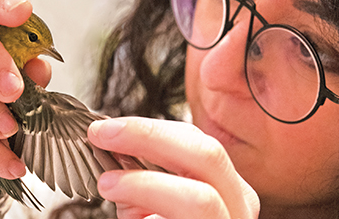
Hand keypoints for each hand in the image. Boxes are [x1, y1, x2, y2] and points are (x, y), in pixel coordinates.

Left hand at [88, 117, 259, 218]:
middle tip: (102, 134)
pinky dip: (151, 209)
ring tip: (108, 183)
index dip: (150, 129)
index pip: (196, 143)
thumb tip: (107, 143)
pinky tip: (130, 216)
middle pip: (207, 155)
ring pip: (202, 199)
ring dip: (146, 183)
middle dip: (149, 137)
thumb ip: (140, 179)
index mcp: (226, 188)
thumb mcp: (153, 205)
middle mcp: (236, 209)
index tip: (105, 127)